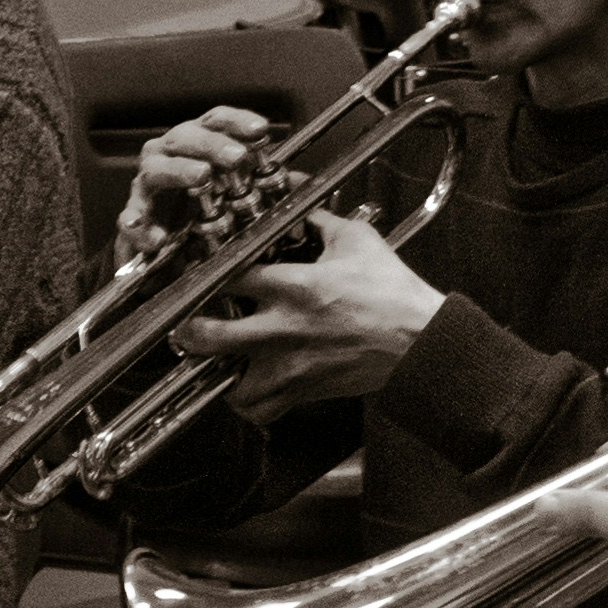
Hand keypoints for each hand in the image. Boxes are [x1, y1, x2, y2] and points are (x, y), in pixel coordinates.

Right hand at [117, 103, 271, 268]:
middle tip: (237, 157)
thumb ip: (248, 176)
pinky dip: (142, 227)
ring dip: (180, 170)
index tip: (261, 130)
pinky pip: (131, 220)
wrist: (158, 252)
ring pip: (156, 171)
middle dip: (212, 144)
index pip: (213, 122)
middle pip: (185, 138)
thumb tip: (285, 172)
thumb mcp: (225, 189)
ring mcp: (146, 187)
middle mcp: (166, 156)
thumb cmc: (192, 210)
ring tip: (202, 176)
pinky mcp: (132, 218)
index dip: (237, 122)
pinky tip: (158, 238)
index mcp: (192, 144)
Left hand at [170, 206, 440, 417]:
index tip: (202, 272)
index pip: (227, 277)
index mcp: (294, 286)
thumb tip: (297, 195)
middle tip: (187, 323)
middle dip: (189, 330)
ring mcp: (291, 366)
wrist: (420, 341)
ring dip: (214, 375)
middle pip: (209, 335)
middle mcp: (284, 329)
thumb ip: (318, 220)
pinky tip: (245, 388)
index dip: (205, 272)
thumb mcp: (357, 241)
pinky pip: (260, 411)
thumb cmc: (392, 293)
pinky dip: (246, 406)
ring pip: (227, 384)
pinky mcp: (304, 391)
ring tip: (213, 362)